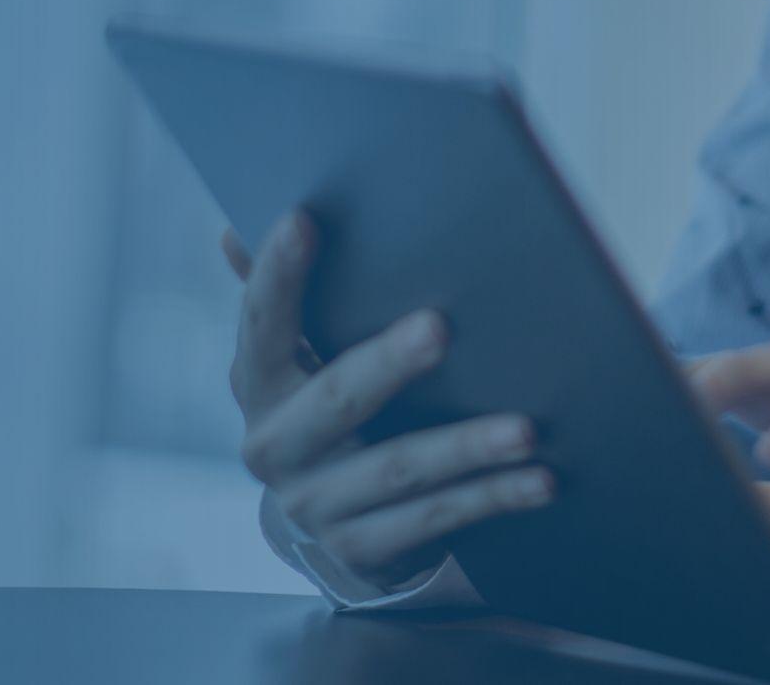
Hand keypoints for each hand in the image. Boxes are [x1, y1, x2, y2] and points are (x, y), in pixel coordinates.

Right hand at [223, 211, 553, 589]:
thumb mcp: (295, 360)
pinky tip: (538, 480)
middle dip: (387, 364)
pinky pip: (433, 520)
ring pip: (399, 469)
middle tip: (439, 327)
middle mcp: (274, 447)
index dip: (276, 274)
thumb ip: (275, 302)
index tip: (304, 220)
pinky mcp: (358, 548)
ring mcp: (315, 504)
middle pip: (336, 401)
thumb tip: (231, 236)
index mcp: (256, 385)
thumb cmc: (322, 407)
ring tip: (525, 429)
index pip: (261, 323)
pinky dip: (490, 498)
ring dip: (466, 447)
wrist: (327, 521)